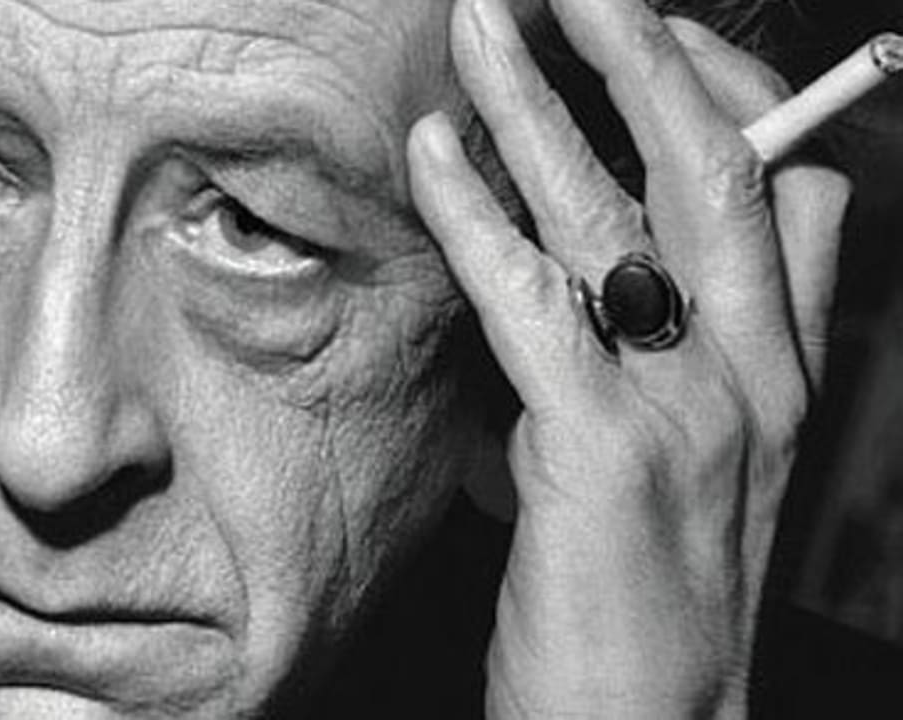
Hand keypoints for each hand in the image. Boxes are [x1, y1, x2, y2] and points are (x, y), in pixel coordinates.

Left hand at [406, 0, 850, 716]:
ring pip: (618, 213)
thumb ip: (666, 357)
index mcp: (782, 373)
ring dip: (540, 104)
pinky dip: (474, 213)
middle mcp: (752, 375)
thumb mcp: (693, 463)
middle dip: (644, 55)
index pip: (785, 191)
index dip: (721, 95)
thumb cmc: (652, 592)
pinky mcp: (603, 453)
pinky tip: (431, 151)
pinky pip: (531, 300)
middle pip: (715, 167)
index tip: (640, 42)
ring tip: (481, 26)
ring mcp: (688, 409)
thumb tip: (601, 269)